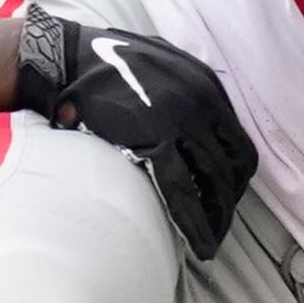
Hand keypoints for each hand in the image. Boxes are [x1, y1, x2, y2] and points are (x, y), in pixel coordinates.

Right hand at [16, 10, 257, 260]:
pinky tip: (199, 244)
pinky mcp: (156, 138)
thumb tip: (189, 128)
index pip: (238, 142)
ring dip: (217, 216)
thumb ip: (181, 92)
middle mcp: (203, 99)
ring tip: (210, 242)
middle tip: (218, 224)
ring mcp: (182, 119)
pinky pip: (183, 190)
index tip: (224, 198)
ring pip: (216, 181)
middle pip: (235, 164)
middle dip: (230, 200)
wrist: (65, 58)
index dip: (235, 177)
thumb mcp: (158, 66)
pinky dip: (195, 222)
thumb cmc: (105, 64)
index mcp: (206, 84)